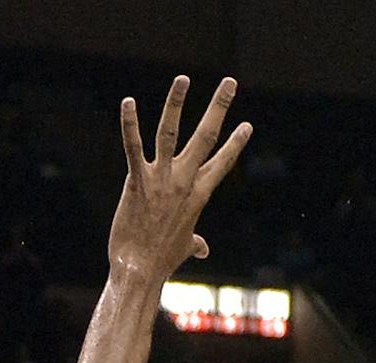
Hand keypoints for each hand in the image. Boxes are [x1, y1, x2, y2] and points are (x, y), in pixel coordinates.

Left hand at [110, 75, 251, 278]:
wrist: (140, 271)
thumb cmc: (161, 261)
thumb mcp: (183, 248)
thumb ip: (195, 243)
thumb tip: (203, 250)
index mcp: (199, 195)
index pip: (222, 162)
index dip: (236, 143)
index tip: (247, 125)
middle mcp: (184, 182)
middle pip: (206, 137)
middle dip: (219, 107)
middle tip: (230, 82)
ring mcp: (161, 179)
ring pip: (171, 133)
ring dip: (177, 103)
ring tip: (183, 79)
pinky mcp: (137, 181)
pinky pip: (133, 146)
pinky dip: (130, 123)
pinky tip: (128, 102)